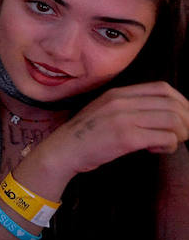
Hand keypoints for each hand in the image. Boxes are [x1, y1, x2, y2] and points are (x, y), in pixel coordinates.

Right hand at [30, 82, 188, 184]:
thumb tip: (162, 113)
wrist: (63, 150)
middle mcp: (122, 102)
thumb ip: (129, 107)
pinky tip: (157, 149)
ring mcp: (124, 119)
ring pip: (173, 120)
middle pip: (172, 104)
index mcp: (118, 93)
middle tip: (183, 134)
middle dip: (186, 121)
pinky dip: (169, 146)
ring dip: (180, 134)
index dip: (181, 102)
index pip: (163, 88)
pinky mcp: (126, 138)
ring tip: (170, 142)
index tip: (182, 117)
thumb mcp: (105, 111)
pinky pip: (165, 138)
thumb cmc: (86, 135)